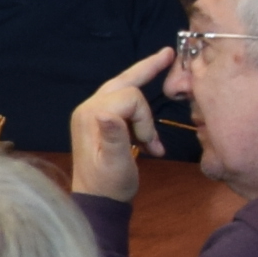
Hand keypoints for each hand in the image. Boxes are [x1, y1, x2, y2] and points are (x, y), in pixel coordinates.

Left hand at [65, 47, 178, 203]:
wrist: (98, 202)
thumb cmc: (109, 186)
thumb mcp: (115, 164)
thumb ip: (114, 138)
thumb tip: (107, 115)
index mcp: (92, 116)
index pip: (130, 97)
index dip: (146, 118)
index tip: (148, 143)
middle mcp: (89, 109)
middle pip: (123, 80)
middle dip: (147, 69)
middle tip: (167, 54)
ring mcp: (92, 114)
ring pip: (125, 90)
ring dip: (146, 111)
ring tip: (154, 142)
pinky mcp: (99, 121)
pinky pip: (124, 105)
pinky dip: (141, 119)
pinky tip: (150, 142)